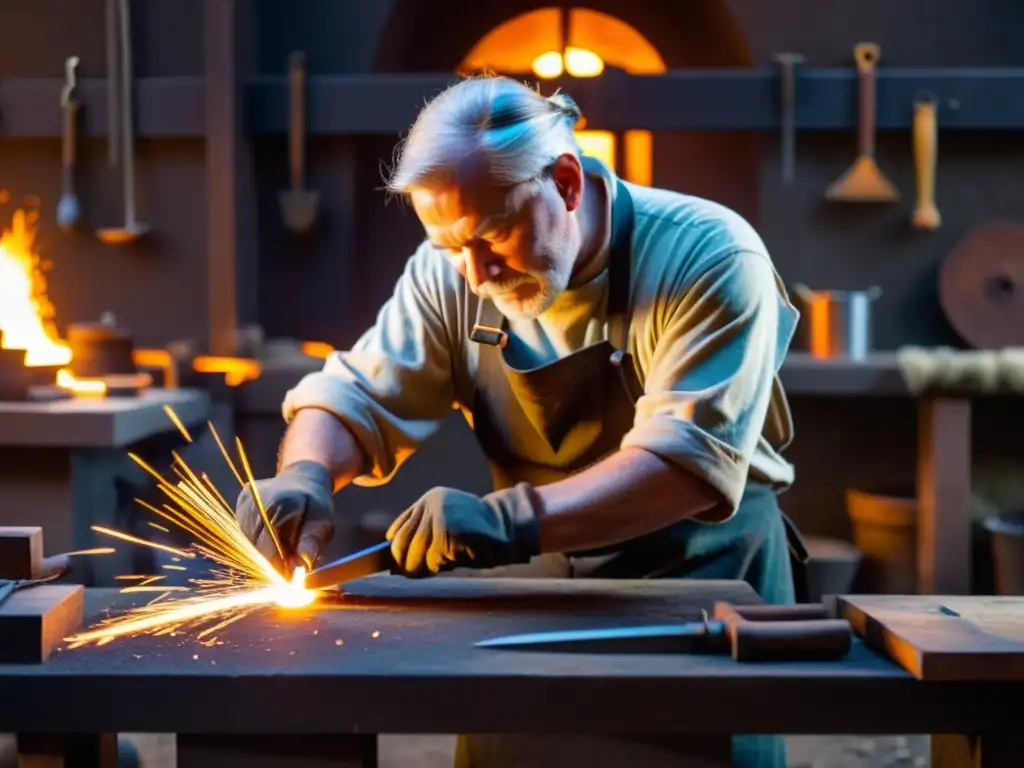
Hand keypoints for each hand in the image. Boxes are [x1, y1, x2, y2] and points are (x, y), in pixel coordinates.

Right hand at [235, 460, 335, 571]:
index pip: (272, 547)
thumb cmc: (315, 503)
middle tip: (292, 558)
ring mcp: (246, 502)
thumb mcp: (324, 522)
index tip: (292, 575)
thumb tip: (302, 567)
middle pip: (259, 547)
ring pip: (251, 543)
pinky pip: (247, 533)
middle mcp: (258, 501)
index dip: (281, 567)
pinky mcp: (240, 503)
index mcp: (282, 503)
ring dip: (267, 549)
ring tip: (285, 539)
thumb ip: (312, 543)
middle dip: (276, 558)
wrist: (302, 478)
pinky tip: (273, 530)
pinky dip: (260, 539)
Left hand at [386, 484, 541, 575]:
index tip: (397, 564)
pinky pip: (435, 560)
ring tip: (442, 564)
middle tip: (412, 574)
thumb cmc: (478, 531)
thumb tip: (397, 558)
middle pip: (401, 543)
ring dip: (426, 567)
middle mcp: (430, 504)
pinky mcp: (448, 533)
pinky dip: (442, 566)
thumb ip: (425, 531)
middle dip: (405, 563)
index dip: (395, 549)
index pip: (398, 528)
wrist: (508, 526)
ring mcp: (438, 517)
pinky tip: (457, 558)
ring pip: (416, 554)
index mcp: (429, 499)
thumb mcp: (448, 521)